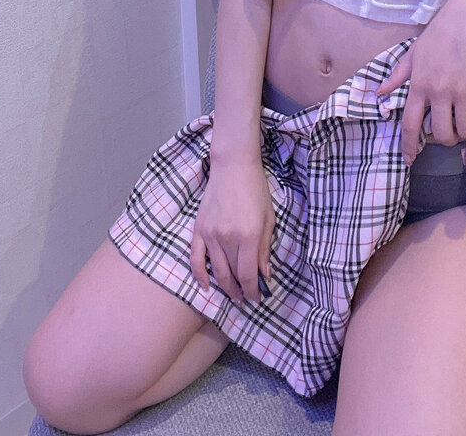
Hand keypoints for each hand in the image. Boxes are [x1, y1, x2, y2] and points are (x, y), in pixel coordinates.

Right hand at [190, 161, 274, 303]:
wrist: (233, 167)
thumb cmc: (256, 190)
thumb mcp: (269, 218)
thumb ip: (265, 248)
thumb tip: (265, 275)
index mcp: (248, 236)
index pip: (249, 274)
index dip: (254, 290)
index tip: (258, 297)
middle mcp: (227, 239)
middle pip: (232, 276)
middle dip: (240, 291)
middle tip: (246, 299)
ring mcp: (210, 235)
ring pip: (216, 271)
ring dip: (225, 287)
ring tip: (233, 295)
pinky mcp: (199, 229)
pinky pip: (196, 258)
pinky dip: (200, 275)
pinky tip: (206, 286)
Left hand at [376, 0, 465, 164]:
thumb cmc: (439, 35)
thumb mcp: (413, 54)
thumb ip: (397, 76)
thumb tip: (380, 93)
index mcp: (419, 85)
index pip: (410, 124)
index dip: (409, 146)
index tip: (410, 159)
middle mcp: (439, 92)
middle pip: (442, 134)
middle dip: (447, 140)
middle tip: (451, 132)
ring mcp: (462, 91)